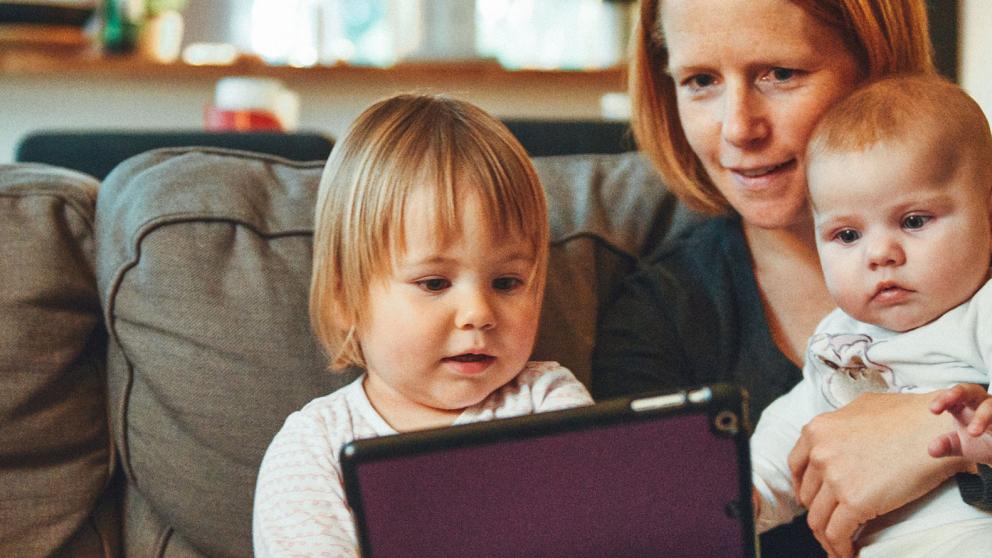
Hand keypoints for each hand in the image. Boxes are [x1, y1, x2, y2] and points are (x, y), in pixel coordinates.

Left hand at [787, 391, 967, 557]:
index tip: (812, 498)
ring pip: (817, 518)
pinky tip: (848, 553)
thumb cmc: (909, 416)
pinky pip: (836, 533)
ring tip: (839, 545)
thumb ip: (842, 422)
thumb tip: (839, 434)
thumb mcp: (863, 406)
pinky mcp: (854, 500)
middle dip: (819, 511)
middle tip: (832, 522)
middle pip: (807, 494)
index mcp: (817, 430)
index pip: (796, 466)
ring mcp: (834, 477)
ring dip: (826, 536)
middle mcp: (819, 453)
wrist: (937, 429)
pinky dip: (840, 548)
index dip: (803, 486)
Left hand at [928, 383, 991, 463]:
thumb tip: (932, 449)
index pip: (953, 397)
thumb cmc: (982, 442)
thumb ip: (947, 445)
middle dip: (959, 393)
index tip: (933, 409)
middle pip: (972, 390)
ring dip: (982, 417)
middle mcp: (984, 403)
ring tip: (973, 432)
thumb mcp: (962, 446)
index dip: (943, 399)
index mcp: (967, 405)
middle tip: (950, 402)